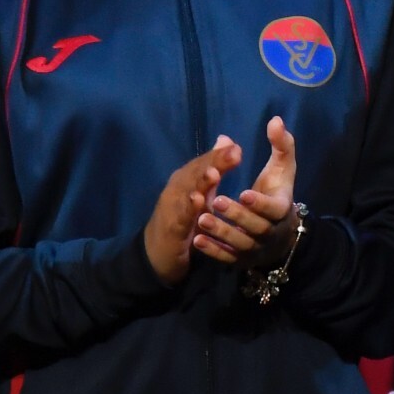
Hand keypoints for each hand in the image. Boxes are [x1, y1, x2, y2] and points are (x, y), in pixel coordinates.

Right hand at [145, 136, 242, 284]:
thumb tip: (226, 141)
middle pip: (196, 172)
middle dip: (214, 162)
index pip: (203, 163)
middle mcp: (177, 189)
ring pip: (187, 191)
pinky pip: (181, 216)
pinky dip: (188, 208)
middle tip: (233, 153)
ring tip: (214, 173)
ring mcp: (172, 207)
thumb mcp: (200, 193)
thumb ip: (213, 168)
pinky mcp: (171, 227)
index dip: (219, 155)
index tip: (237, 147)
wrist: (156, 253)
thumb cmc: (182, 221)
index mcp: (185, 180)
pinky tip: (198, 202)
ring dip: (200, 182)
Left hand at [196, 117, 301, 265]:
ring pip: (240, 244)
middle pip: (256, 228)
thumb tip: (275, 120)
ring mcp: (256, 249)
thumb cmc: (277, 193)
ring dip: (221, 232)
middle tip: (215, 200)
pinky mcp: (241, 260)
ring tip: (201, 218)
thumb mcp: (283, 169)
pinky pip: (227, 258)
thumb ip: (281, 145)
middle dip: (236, 216)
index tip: (243, 192)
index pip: (274, 209)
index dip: (260, 203)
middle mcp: (271, 233)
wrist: (279, 233)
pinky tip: (196, 240)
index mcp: (282, 210)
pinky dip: (213, 251)